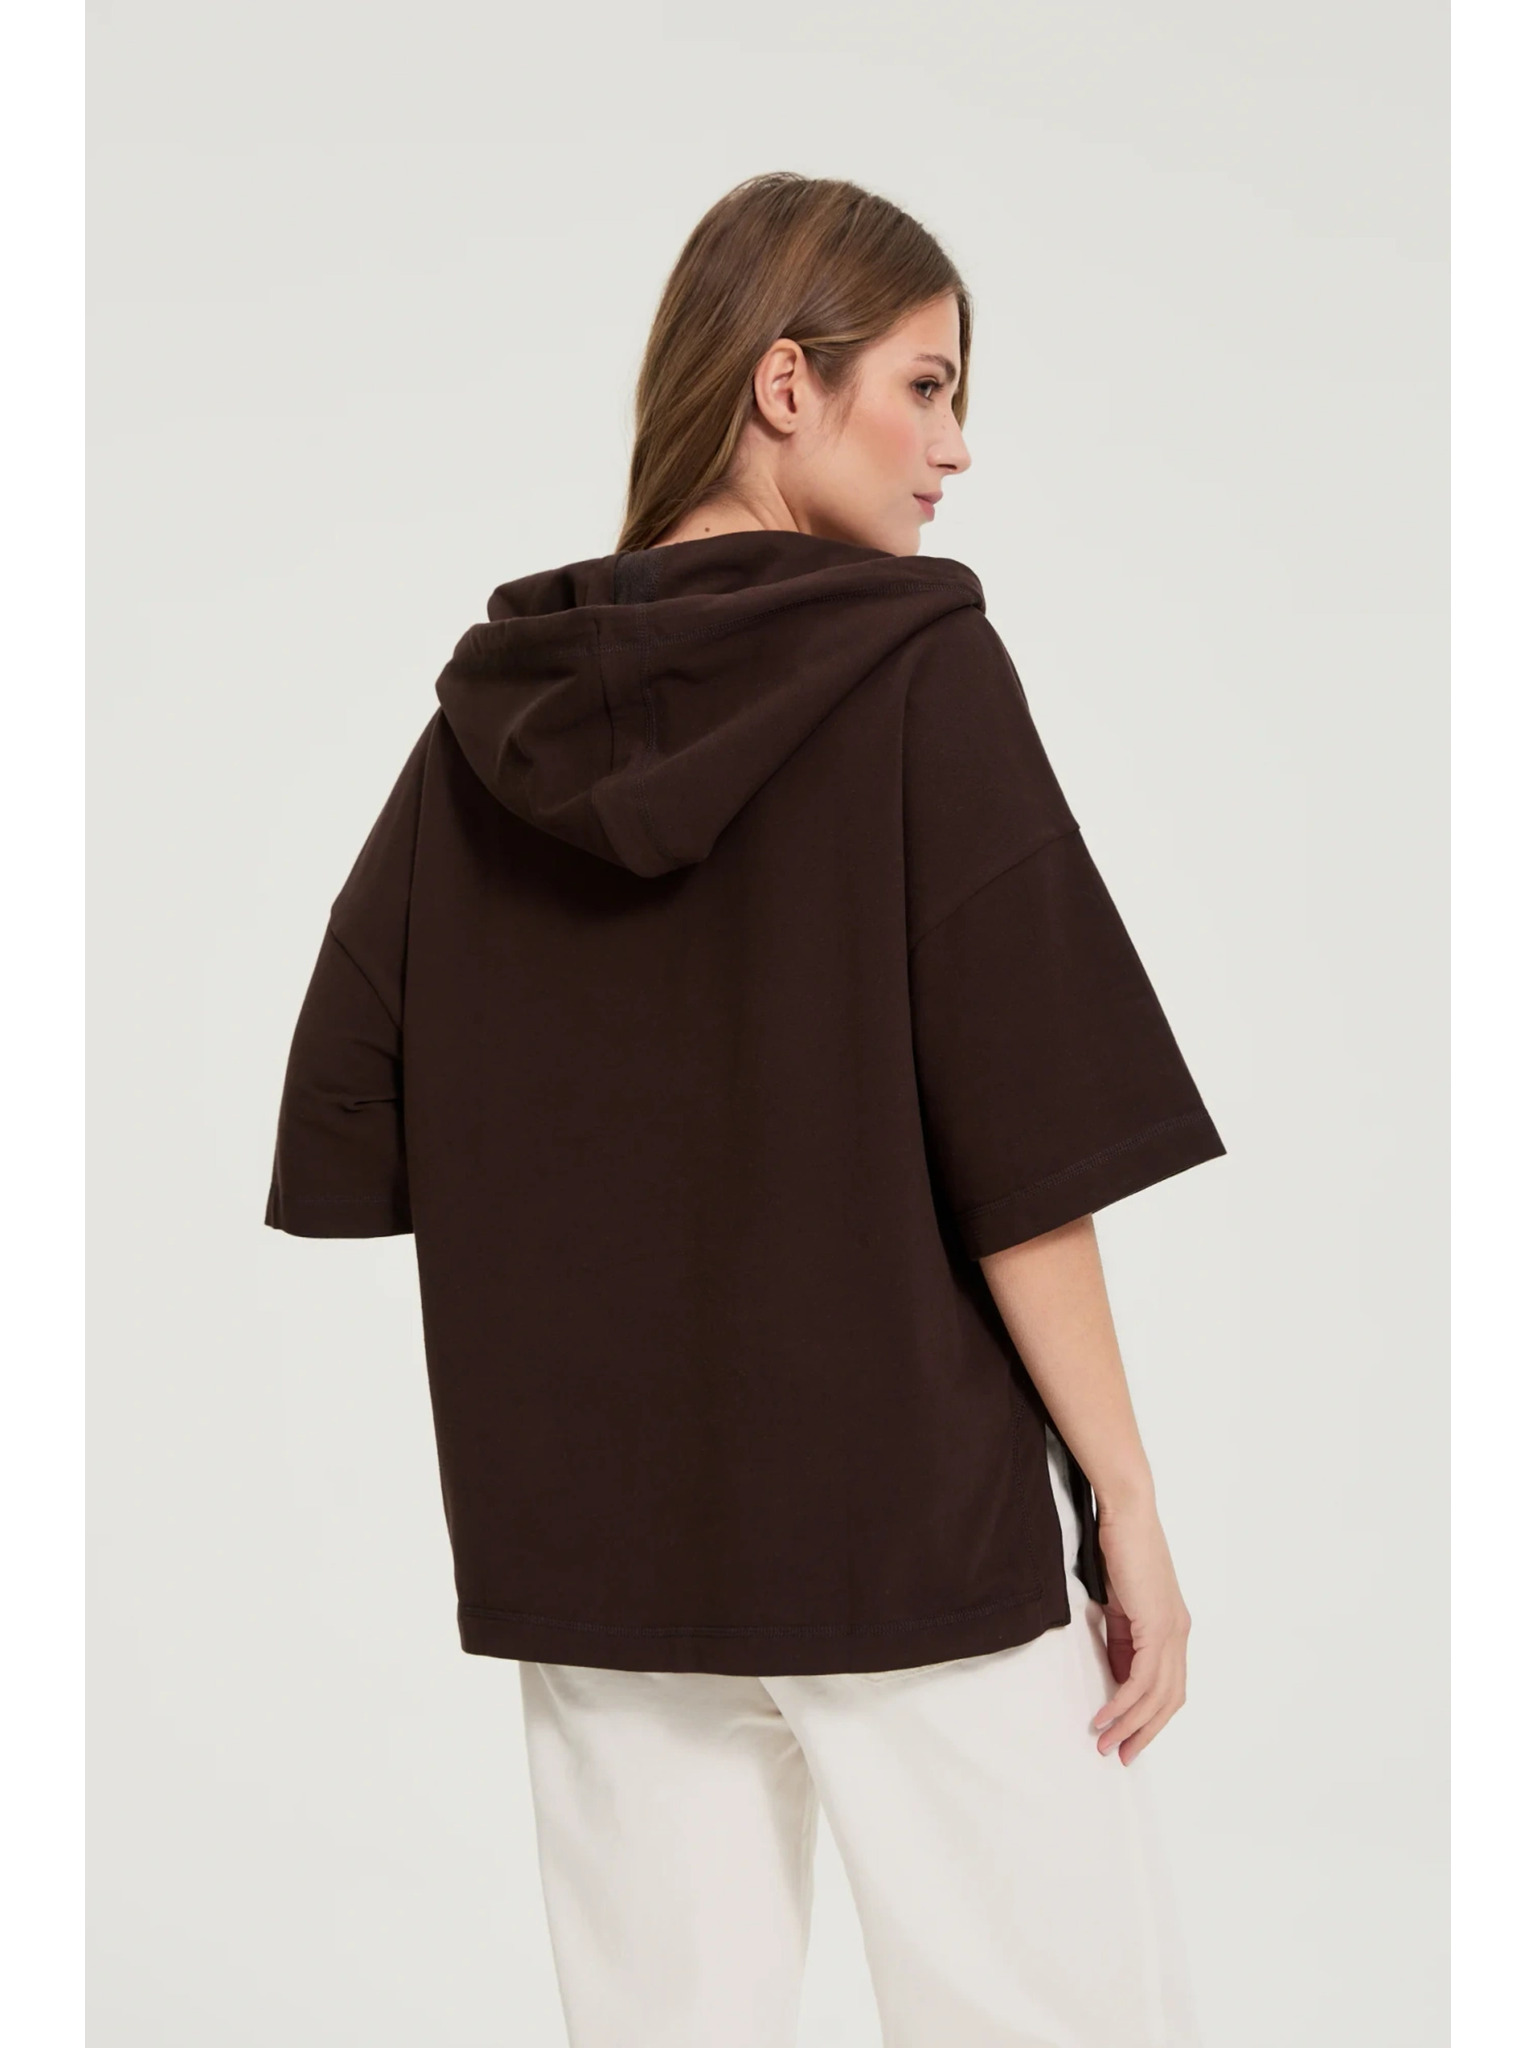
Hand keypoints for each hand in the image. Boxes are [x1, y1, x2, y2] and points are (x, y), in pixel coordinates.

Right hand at [1087, 1499, 1190, 1765]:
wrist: (1127, 1514)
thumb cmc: (1120, 1549)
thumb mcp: (1120, 1605)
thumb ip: (1122, 1639)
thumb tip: (1116, 1672)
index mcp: (1173, 1628)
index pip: (1168, 1687)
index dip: (1150, 1718)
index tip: (1126, 1738)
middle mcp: (1180, 1634)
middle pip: (1169, 1700)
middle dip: (1144, 1732)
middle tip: (1119, 1755)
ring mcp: (1172, 1631)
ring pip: (1157, 1695)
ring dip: (1130, 1723)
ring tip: (1105, 1742)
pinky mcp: (1157, 1625)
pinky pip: (1141, 1678)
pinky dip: (1123, 1701)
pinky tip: (1105, 1715)